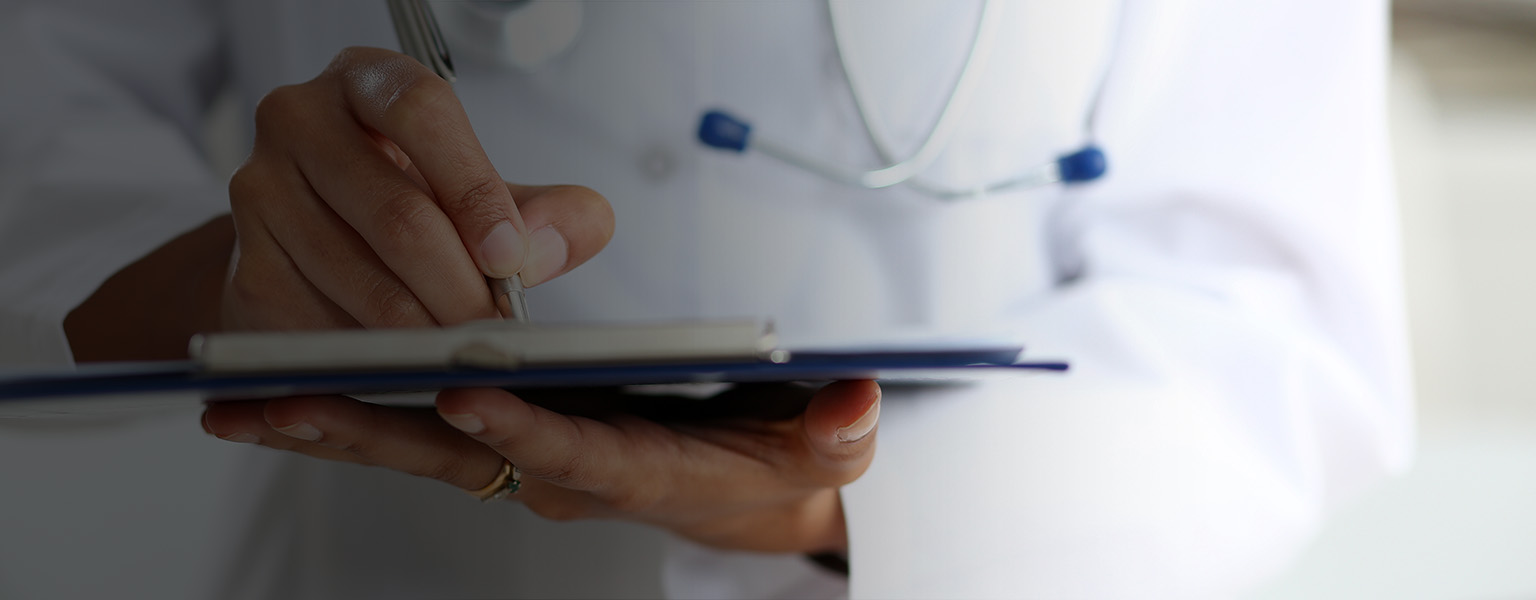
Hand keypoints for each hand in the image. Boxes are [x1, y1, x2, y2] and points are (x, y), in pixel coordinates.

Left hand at [201, 380, 880, 552]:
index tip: (465, 392)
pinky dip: (349, 418)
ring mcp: (529, 464)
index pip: (575, 448)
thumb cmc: (775, 465)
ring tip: (241, 402)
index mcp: (637, 467)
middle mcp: (566, 473)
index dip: (523, 424)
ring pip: (421, 449)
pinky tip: (278, 401)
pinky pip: (417, 438)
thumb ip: (837, 433)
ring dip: (333, 424)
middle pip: (460, 455)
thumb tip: (852, 402)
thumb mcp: (826, 450)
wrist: (748, 496)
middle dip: (371, 429)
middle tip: (279, 403)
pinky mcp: (510, 448)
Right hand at [224, 46, 612, 329]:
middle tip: (503, 332)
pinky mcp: (246, 270)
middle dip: (463, 287)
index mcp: (365, 81)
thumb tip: (573, 234)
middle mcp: (299, 121)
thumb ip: (545, 211)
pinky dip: (378, 361)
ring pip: (362, 282)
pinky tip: (412, 369)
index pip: (422, 112)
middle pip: (396, 213)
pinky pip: (326, 330)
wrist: (311, 240)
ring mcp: (260, 194)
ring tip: (470, 355)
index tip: (512, 256)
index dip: (475, 189)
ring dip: (428, 334)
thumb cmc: (407, 201)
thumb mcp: (483, 195)